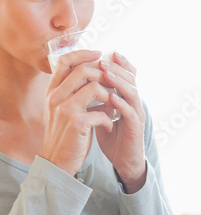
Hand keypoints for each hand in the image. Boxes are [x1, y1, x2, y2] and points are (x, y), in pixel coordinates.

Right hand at [39, 50, 113, 176]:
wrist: (56, 161)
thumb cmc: (63, 135)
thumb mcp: (60, 109)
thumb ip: (69, 91)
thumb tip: (91, 72)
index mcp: (51, 91)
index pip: (65, 61)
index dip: (83, 53)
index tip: (99, 54)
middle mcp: (55, 97)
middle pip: (82, 70)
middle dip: (103, 74)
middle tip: (113, 82)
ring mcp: (65, 109)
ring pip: (94, 87)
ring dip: (109, 95)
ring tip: (113, 105)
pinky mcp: (77, 122)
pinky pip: (101, 111)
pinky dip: (109, 116)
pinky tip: (109, 123)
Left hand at [96, 52, 146, 192]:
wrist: (122, 162)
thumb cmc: (111, 136)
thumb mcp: (100, 113)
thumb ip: (94, 98)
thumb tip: (77, 82)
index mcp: (126, 98)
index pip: (126, 74)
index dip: (119, 63)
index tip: (104, 52)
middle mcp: (134, 103)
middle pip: (131, 79)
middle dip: (117, 68)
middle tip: (103, 60)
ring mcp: (137, 115)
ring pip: (132, 93)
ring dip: (119, 82)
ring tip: (106, 73)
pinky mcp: (136, 129)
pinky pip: (131, 113)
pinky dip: (121, 104)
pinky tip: (111, 97)